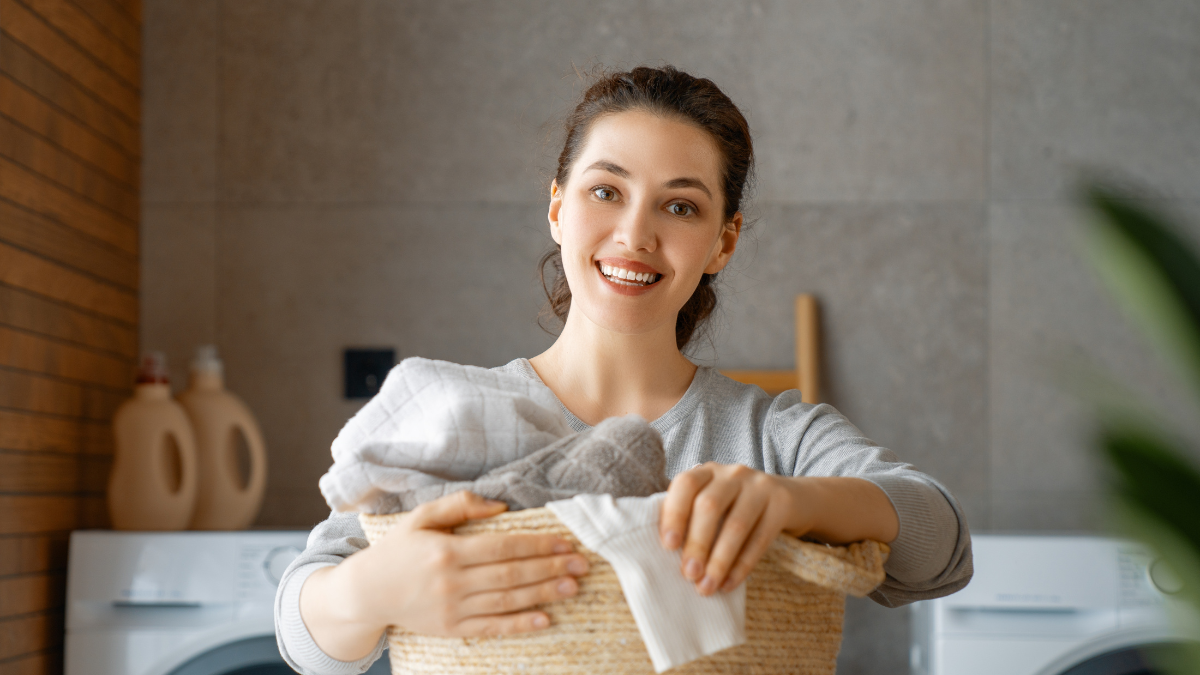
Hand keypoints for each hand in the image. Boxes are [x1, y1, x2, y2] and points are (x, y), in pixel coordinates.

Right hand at [303, 491, 588, 660]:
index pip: (503, 547)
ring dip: (543, 594)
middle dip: (550, 568)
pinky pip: (492, 628)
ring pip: (507, 601)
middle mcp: (452, 582)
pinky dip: (520, 625)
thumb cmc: (398, 550)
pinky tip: (545, 619)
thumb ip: (460, 506)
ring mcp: (453, 609)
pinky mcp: (452, 629)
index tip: (565, 542)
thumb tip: (500, 505)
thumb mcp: (421, 518)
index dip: (537, 545)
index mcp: (447, 551)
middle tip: (581, 564)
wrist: (367, 592)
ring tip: (573, 587)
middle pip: (511, 575)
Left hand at [659, 463, 808, 595]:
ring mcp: (759, 486)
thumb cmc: (736, 507)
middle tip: (689, 574)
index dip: (674, 514)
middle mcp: (732, 474)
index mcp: (708, 471)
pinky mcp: (781, 503)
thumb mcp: (714, 502)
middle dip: (697, 543)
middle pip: (709, 506)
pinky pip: (760, 539)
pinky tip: (730, 584)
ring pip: (736, 525)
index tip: (668, 546)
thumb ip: (690, 517)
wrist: (788, 497)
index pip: (685, 484)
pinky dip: (743, 565)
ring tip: (706, 587)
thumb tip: (661, 554)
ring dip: (719, 561)